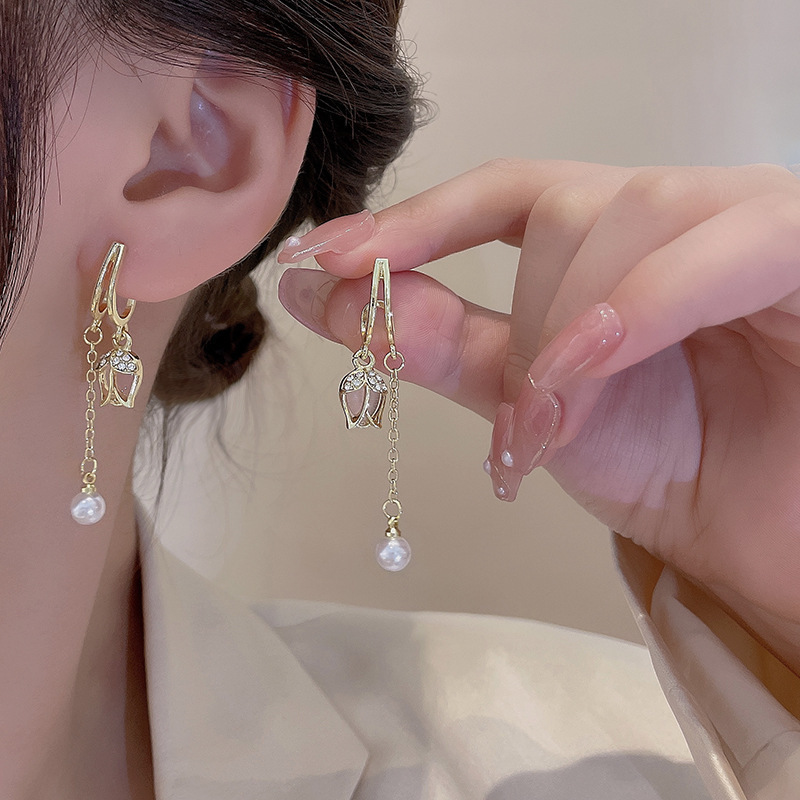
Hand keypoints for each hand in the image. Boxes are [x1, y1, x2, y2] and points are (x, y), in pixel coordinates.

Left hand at [278, 159, 799, 671]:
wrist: (761, 538)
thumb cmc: (659, 464)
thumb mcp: (528, 402)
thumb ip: (434, 341)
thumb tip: (320, 292)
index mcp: (616, 240)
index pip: (510, 192)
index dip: (421, 216)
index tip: (329, 258)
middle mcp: (681, 215)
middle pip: (567, 207)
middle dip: (523, 318)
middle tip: (518, 420)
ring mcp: (747, 224)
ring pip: (630, 215)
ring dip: (569, 325)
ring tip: (557, 420)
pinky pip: (727, 243)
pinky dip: (642, 302)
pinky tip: (596, 361)